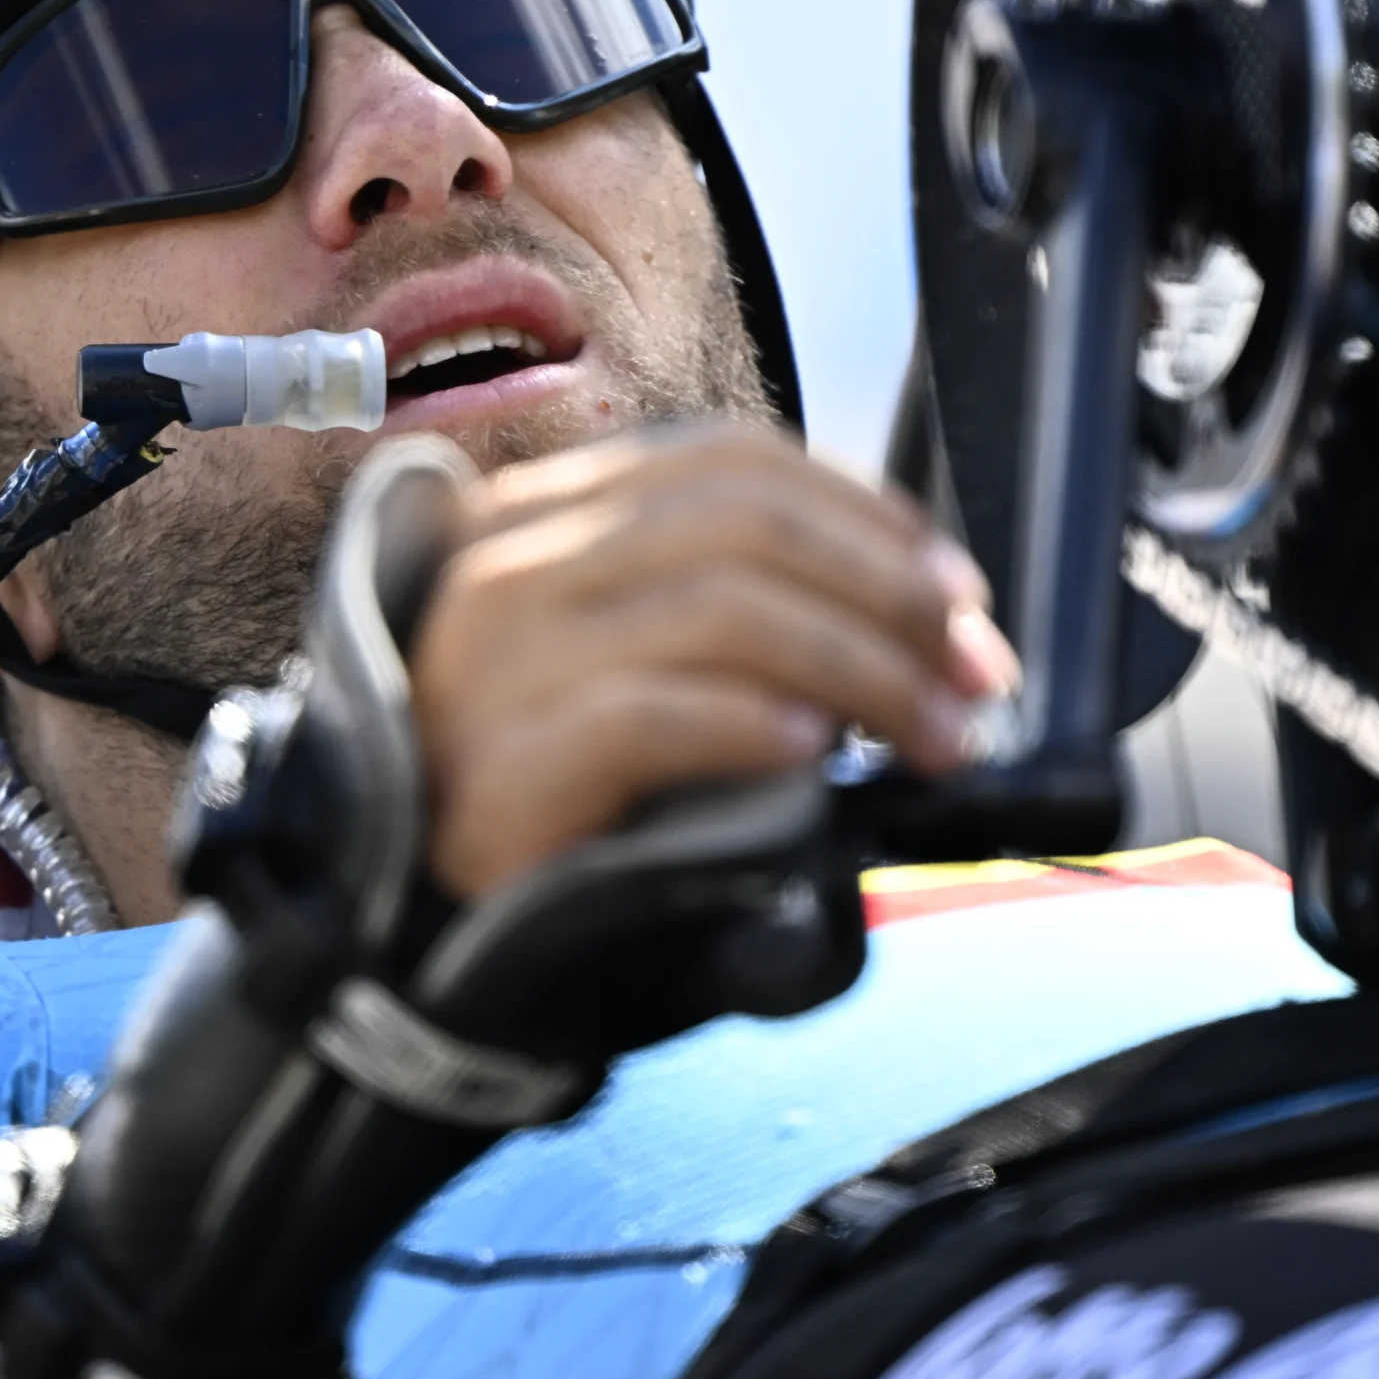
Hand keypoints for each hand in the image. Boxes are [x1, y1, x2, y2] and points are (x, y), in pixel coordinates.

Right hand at [403, 423, 1018, 899]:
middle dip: (891, 594)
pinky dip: (756, 725)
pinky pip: (657, 714)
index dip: (869, 515)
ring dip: (862, 668)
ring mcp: (497, 657)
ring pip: (723, 606)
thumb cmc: (547, 792)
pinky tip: (817, 756)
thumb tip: (918, 617)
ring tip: (930, 735)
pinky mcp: (503, 760)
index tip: (959, 592)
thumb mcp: (630, 661)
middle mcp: (513, 560)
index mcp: (548, 513)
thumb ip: (729, 611)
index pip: (733, 460)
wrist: (404, 919)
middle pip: (746, 523)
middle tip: (974, 674)